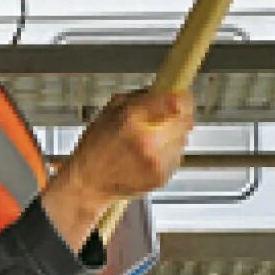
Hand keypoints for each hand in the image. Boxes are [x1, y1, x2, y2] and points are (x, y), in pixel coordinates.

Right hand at [39, 87, 194, 245]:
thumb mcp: (110, 111)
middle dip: (178, 116)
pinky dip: (167, 154)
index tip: (180, 95)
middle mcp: (148, 141)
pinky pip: (176, 157)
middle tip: (166, 118)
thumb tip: (163, 90)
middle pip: (186, 121)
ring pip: (183, 139)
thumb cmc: (95, 147)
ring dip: (173, 136)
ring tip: (152, 141)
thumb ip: (139, 98)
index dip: (182, 97)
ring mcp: (157, 162)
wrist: (89, 183)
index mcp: (132, 119)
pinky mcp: (162, 177)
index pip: (177, 102)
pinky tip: (150, 156)